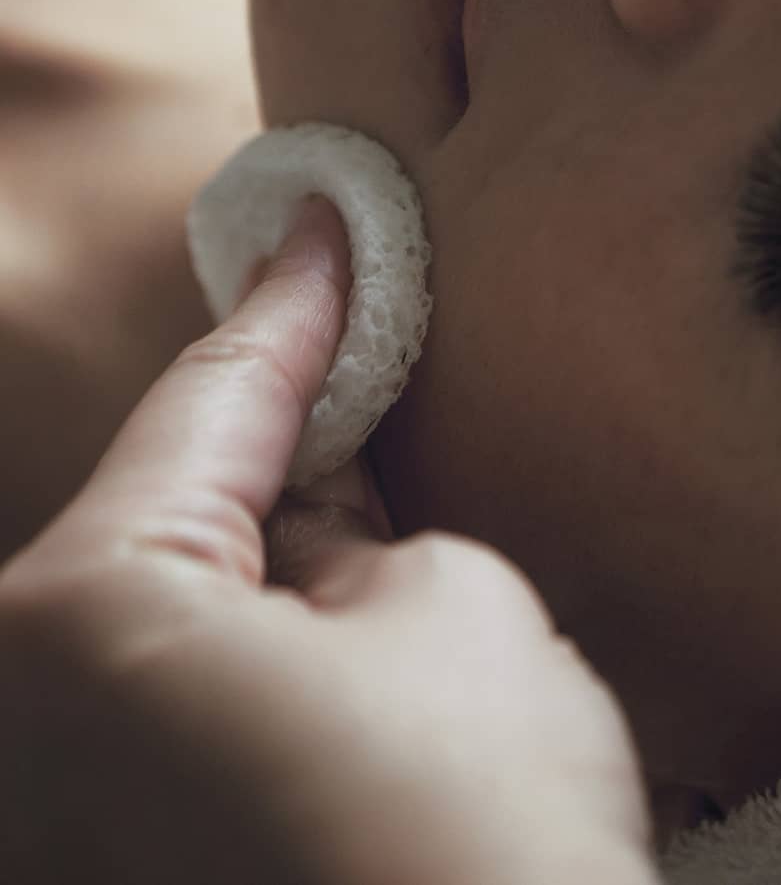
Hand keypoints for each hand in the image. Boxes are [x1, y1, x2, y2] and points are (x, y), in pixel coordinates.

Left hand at [0, 199, 654, 884]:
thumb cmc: (472, 837)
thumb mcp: (455, 607)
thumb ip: (366, 535)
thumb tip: (317, 540)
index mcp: (71, 628)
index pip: (207, 409)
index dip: (291, 307)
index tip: (319, 223)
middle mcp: (15, 741)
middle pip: (160, 532)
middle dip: (269, 455)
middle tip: (357, 359)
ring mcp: (65, 823)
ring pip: (168, 642)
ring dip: (268, 581)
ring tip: (372, 541)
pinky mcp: (125, 870)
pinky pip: (173, 735)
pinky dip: (251, 681)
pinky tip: (343, 677)